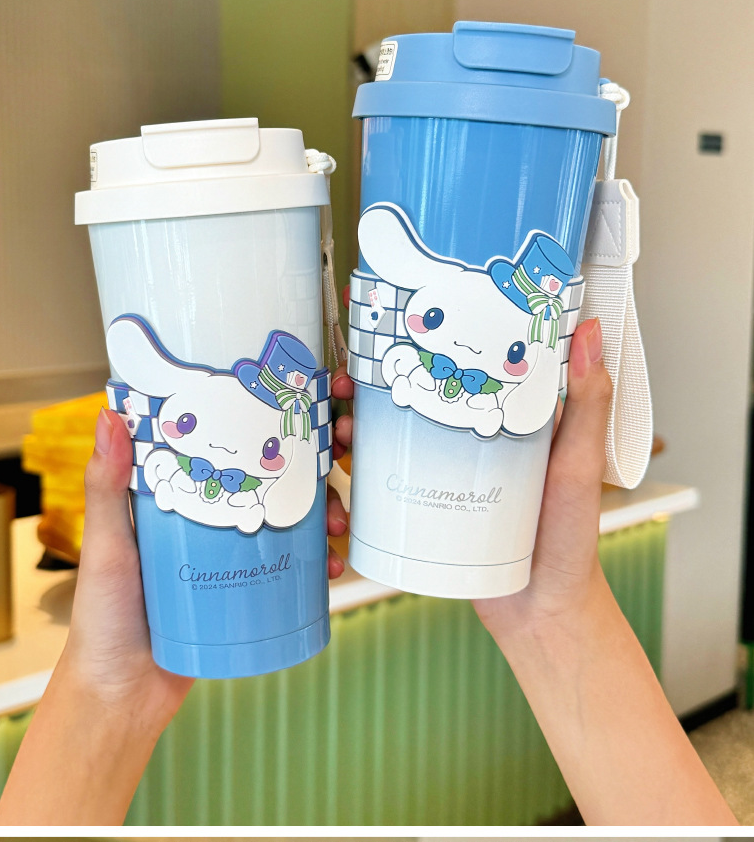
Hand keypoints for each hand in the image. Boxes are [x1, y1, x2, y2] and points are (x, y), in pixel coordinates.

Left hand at [64, 406, 348, 733]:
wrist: (122, 696)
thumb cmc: (103, 617)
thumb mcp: (106, 544)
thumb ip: (107, 487)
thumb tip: (109, 417)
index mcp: (183, 492)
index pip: (231, 439)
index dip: (268, 416)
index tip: (301, 399)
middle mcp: (215, 515)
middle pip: (275, 473)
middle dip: (317, 461)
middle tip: (340, 457)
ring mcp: (237, 552)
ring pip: (294, 516)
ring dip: (327, 509)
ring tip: (338, 522)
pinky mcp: (251, 590)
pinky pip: (296, 567)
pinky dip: (321, 560)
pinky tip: (334, 564)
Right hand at [329, 286, 610, 640]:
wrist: (544, 613)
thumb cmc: (571, 538)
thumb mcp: (579, 462)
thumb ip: (588, 402)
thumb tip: (588, 330)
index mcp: (500, 410)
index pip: (453, 357)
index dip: (416, 333)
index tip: (384, 312)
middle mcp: (464, 433)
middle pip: (404, 390)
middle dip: (366, 378)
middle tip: (348, 381)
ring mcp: (440, 469)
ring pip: (382, 432)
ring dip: (348, 422)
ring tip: (339, 429)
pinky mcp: (422, 505)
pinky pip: (378, 480)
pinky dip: (350, 470)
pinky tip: (337, 470)